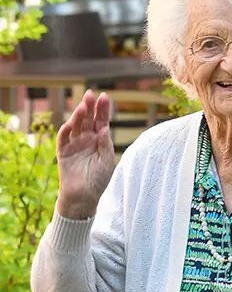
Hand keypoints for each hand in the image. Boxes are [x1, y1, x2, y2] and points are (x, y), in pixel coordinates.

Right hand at [57, 90, 115, 218]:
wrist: (84, 196)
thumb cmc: (99, 180)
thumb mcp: (107, 162)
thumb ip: (106, 146)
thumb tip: (103, 129)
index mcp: (100, 140)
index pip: (102, 121)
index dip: (103, 110)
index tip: (104, 97)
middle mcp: (87, 139)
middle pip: (88, 119)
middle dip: (90, 107)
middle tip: (91, 94)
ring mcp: (75, 144)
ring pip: (76, 125)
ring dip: (78, 115)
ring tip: (83, 106)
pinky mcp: (64, 151)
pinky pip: (64, 138)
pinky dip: (66, 130)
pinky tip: (71, 123)